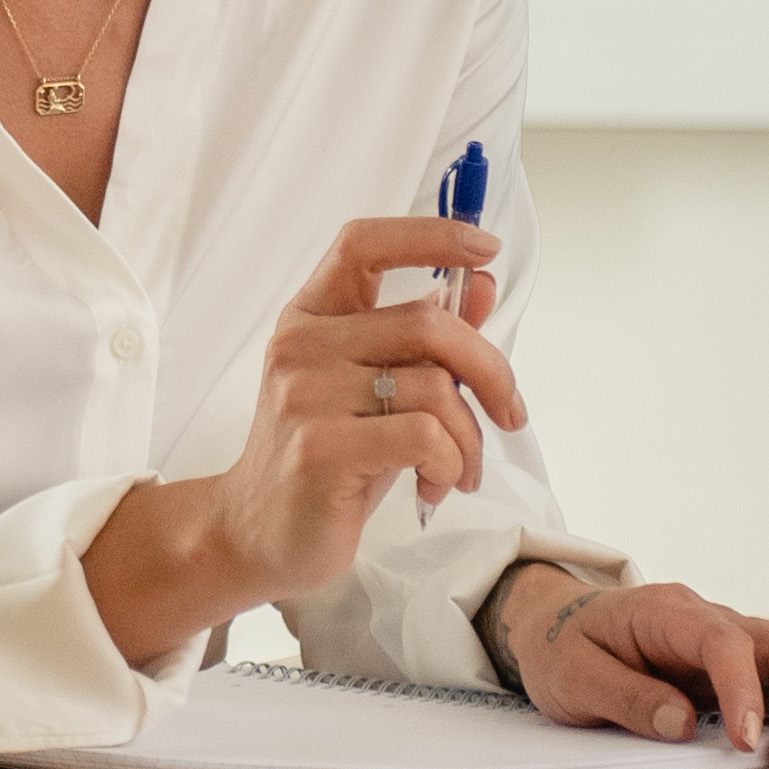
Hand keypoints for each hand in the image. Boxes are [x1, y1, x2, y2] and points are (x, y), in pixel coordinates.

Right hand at [83, 218, 524, 652]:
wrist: (259, 534)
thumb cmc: (326, 459)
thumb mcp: (375, 390)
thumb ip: (421, 341)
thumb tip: (481, 288)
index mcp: (310, 317)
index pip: (362, 245)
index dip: (430, 235)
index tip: (485, 248)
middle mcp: (300, 346)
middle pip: (427, 323)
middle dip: (490, 370)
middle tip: (509, 412)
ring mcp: (304, 397)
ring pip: (435, 389)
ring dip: (470, 438)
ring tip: (458, 469)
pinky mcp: (320, 450)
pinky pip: (424, 437)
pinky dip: (450, 464)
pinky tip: (434, 486)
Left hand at [489, 572, 768, 768]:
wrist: (557, 625)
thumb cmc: (565, 648)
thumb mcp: (572, 677)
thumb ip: (625, 698)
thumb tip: (682, 725)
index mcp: (668, 613)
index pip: (723, 642)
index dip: (743, 691)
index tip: (746, 743)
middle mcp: (714, 621)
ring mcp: (737, 643)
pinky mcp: (747, 671)